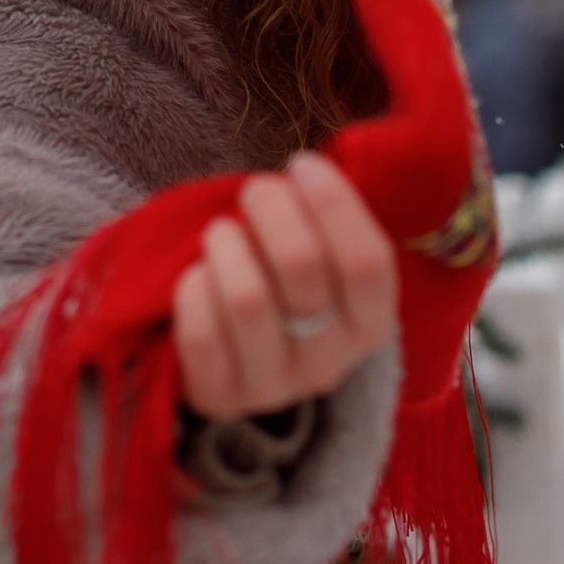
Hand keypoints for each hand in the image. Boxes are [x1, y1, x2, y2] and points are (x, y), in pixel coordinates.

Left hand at [171, 151, 398, 420]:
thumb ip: (327, 220)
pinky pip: (201, 332)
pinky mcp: (220, 397)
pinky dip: (193, 289)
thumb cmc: (286, 283)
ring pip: (247, 299)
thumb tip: (306, 171)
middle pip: (302, 266)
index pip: (367, 261)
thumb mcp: (326, 258)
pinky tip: (199, 277)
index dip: (333, 202)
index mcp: (369, 324)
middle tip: (255, 191)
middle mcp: (329, 362)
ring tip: (222, 233)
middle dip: (270, 208)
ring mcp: (274, 386)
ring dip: (227, 245)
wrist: (240, 356)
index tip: (302, 166)